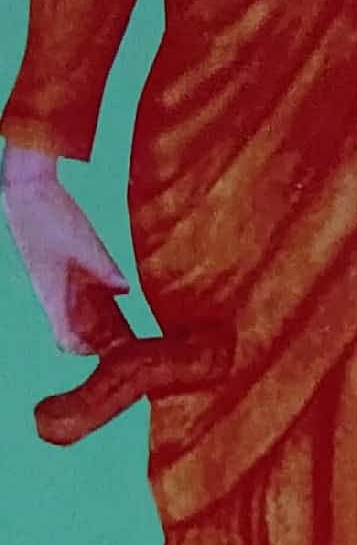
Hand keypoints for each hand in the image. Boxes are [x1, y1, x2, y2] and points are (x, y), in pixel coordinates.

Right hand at [4, 145, 126, 354]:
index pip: (66, 339)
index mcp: (53, 294)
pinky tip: (125, 293)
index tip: (115, 353)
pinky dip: (104, 296)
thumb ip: (104, 268)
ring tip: (137, 325)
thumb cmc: (51, 219)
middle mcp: (56, 292)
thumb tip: (125, 291)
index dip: (87, 350)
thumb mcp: (83, 243)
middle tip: (138, 343)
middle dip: (105, 339)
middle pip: (82, 327)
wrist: (29, 191)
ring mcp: (62, 278)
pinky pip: (87, 288)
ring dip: (107, 320)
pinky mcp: (68, 263)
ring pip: (86, 309)